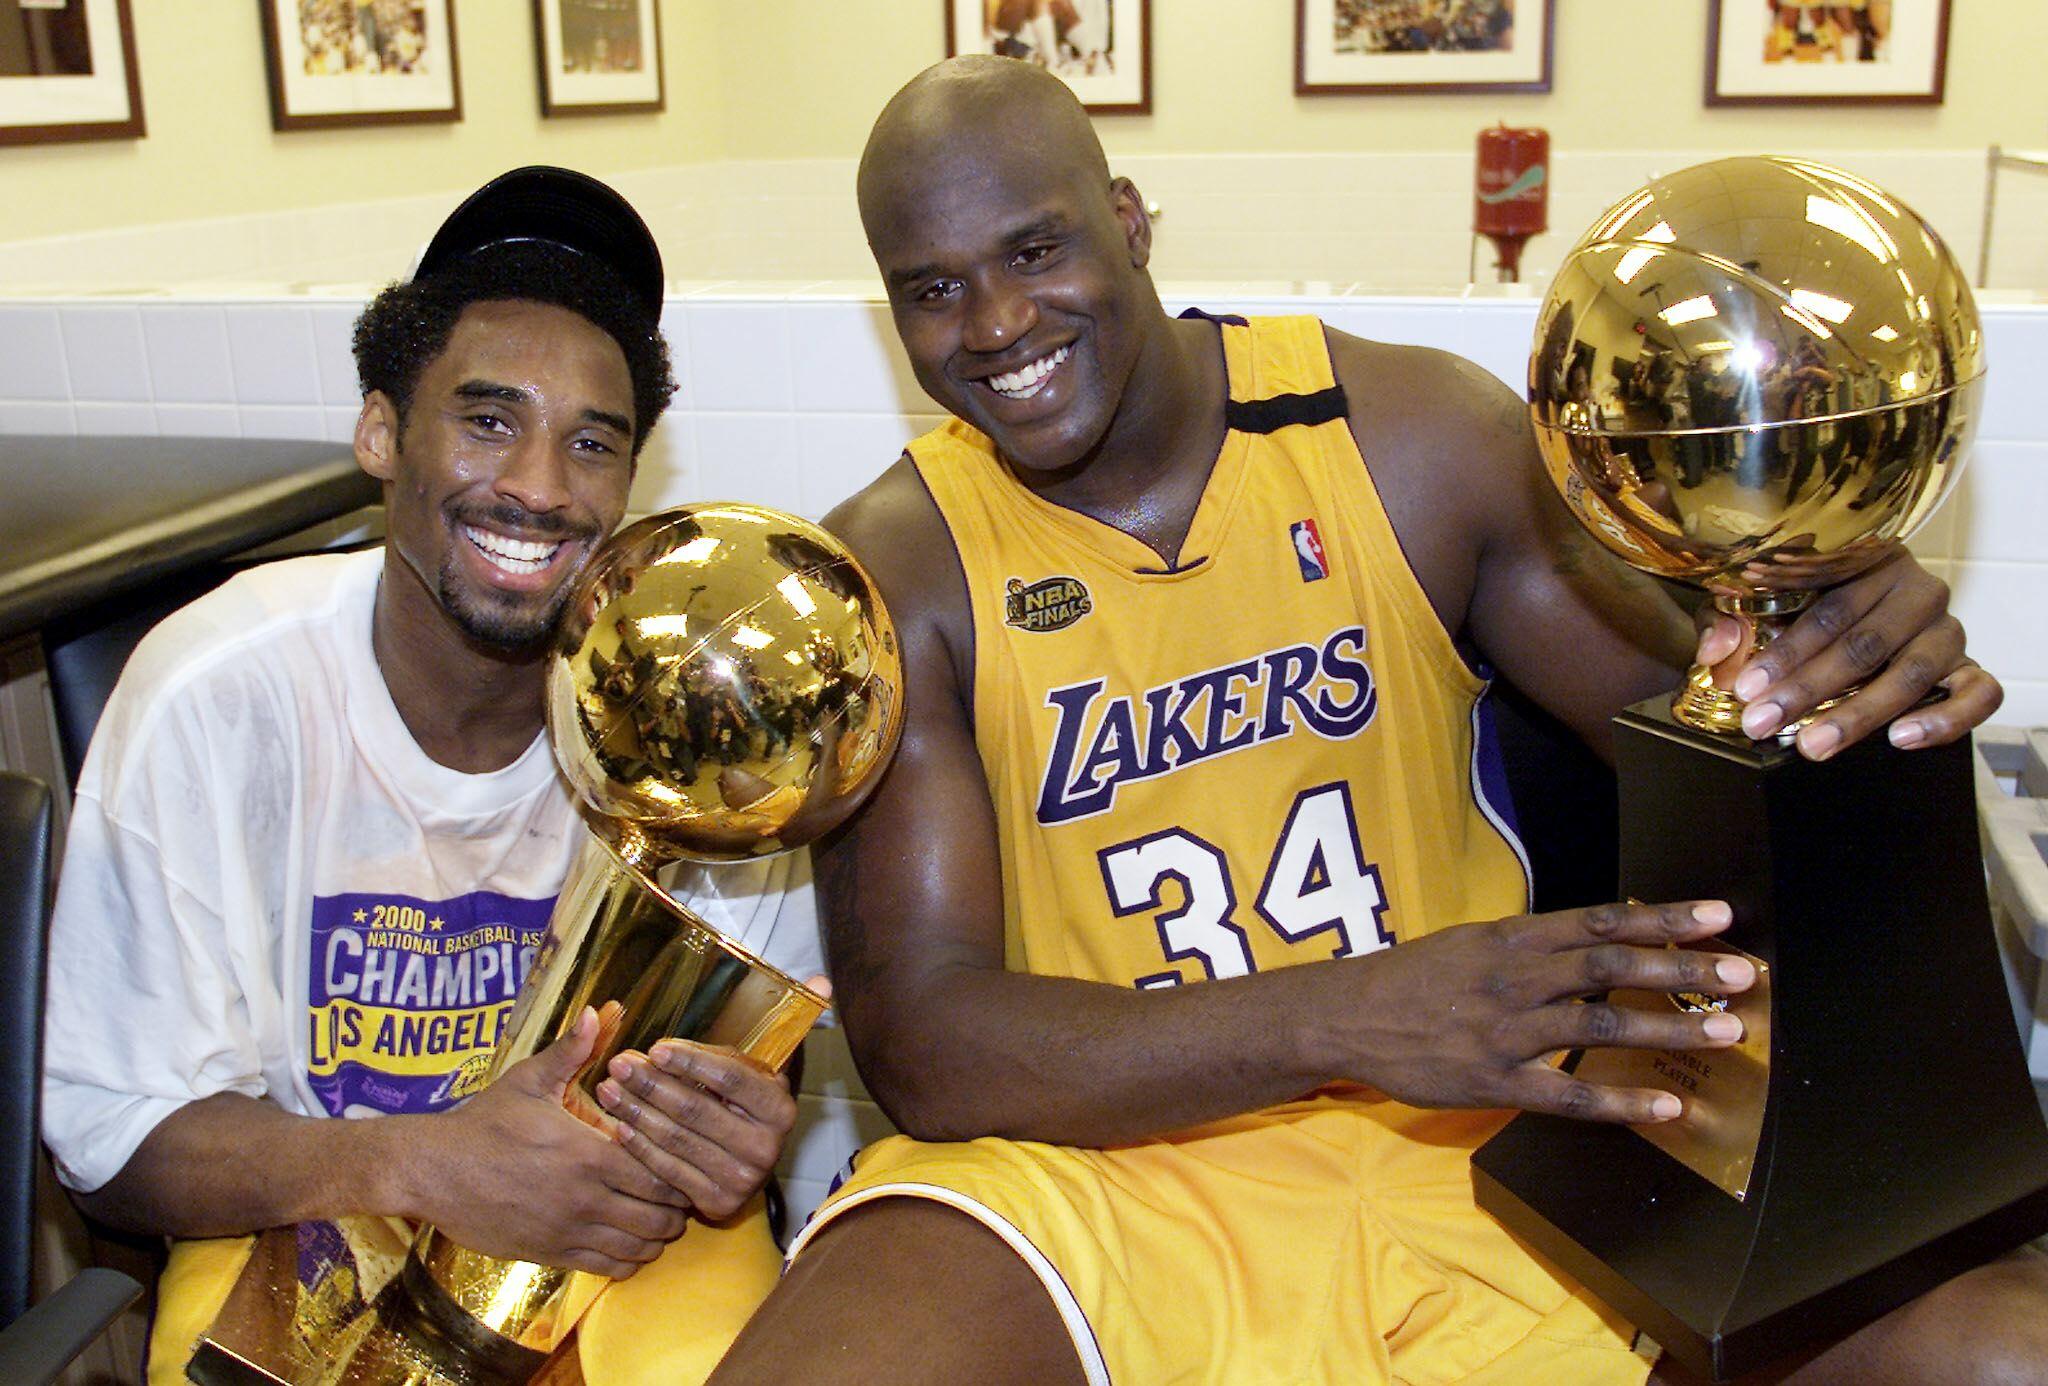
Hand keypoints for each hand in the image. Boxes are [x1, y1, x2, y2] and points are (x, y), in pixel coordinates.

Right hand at [405, 1008, 688, 1277]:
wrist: (432, 1172)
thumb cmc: (483, 1123)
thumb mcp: (528, 1080)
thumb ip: (571, 1050)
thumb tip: (598, 1010)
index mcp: (587, 1154)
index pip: (661, 1174)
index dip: (680, 1170)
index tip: (679, 1158)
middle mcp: (585, 1199)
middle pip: (660, 1216)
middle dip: (677, 1206)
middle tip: (675, 1188)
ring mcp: (568, 1232)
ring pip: (639, 1247)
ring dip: (656, 1234)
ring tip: (655, 1213)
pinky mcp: (551, 1255)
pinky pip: (609, 1268)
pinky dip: (629, 1258)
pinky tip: (627, 1238)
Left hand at [596, 976, 825, 1220]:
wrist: (746, 1167)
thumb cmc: (743, 1105)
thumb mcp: (758, 1069)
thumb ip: (787, 1024)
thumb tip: (822, 980)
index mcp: (780, 1107)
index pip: (732, 1078)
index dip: (691, 1061)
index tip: (656, 1047)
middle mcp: (766, 1146)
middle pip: (698, 1109)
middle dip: (652, 1084)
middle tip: (619, 1064)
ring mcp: (742, 1178)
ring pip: (678, 1138)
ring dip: (637, 1112)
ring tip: (609, 1090)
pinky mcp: (717, 1202)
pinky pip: (669, 1170)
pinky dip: (640, 1146)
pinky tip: (619, 1126)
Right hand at [1350, 900, 1753, 1123]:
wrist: (1345, 1017)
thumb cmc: (1412, 978)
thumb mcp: (1471, 943)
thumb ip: (1535, 944)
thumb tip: (1603, 934)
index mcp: (1511, 941)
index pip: (1599, 921)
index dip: (1661, 918)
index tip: (1717, 915)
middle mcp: (1515, 979)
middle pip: (1612, 968)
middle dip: (1683, 970)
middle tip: (1744, 975)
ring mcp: (1505, 1032)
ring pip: (1600, 1026)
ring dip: (1669, 1028)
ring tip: (1727, 1032)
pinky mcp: (1494, 1082)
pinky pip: (1567, 1094)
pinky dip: (1620, 1101)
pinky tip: (1666, 1107)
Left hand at [1695, 548, 2000, 757]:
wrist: (1868, 619)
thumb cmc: (1803, 609)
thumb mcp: (1757, 606)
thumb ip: (1728, 620)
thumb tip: (1716, 648)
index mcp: (1866, 562)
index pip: (1827, 610)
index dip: (1785, 652)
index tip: (1746, 688)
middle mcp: (1914, 591)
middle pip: (1865, 644)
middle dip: (1809, 689)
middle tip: (1764, 723)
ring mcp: (1947, 630)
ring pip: (1913, 672)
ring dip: (1861, 713)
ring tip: (1815, 744)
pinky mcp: (1971, 667)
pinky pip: (1979, 694)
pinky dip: (1946, 718)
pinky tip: (1902, 738)